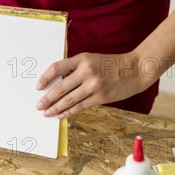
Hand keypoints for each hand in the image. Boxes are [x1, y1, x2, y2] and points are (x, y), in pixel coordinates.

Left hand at [35, 51, 151, 118]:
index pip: (57, 67)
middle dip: (47, 98)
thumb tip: (58, 83)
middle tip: (38, 105)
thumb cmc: (112, 64)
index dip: (45, 77)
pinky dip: (69, 112)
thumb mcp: (92, 59)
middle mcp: (86, 71)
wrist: (136, 69)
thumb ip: (77, 68)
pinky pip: (80, 107)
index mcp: (82, 59)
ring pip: (69, 100)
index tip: (38, 86)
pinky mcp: (101, 97)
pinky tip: (61, 115)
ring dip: (55, 108)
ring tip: (46, 113)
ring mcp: (94, 85)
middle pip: (61, 87)